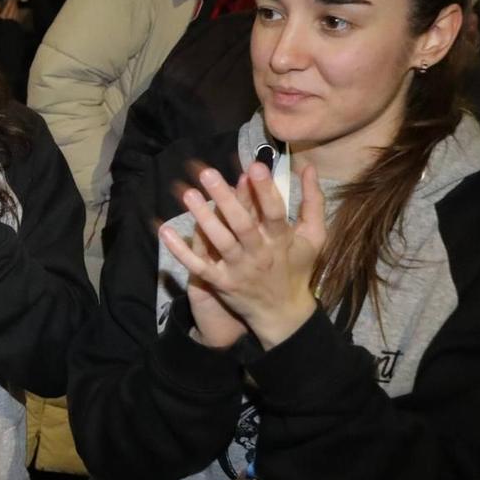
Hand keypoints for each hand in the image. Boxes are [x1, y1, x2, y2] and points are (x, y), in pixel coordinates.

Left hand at [160, 161, 325, 348]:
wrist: (284, 313)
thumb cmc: (298, 268)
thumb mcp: (314, 237)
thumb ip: (313, 202)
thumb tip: (309, 168)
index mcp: (281, 240)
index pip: (274, 212)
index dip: (264, 190)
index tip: (254, 166)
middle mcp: (259, 253)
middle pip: (242, 224)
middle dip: (226, 199)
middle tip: (208, 174)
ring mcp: (238, 269)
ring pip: (220, 242)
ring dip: (203, 218)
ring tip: (189, 194)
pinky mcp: (220, 282)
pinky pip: (198, 265)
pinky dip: (182, 250)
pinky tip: (165, 231)